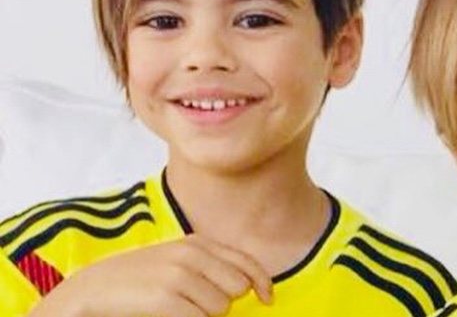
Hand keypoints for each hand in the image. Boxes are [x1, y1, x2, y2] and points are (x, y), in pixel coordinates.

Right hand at [28, 234, 272, 316]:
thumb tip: (250, 287)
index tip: (268, 299)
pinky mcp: (164, 298)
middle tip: (195, 304)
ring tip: (176, 309)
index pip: (247, 263)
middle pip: (237, 289)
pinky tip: (168, 316)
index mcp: (197, 244)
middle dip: (224, 303)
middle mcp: (191, 254)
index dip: (263, 283)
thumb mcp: (177, 263)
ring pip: (220, 308)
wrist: (91, 290)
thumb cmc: (140, 281)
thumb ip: (212, 268)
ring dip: (203, 316)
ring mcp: (177, 274)